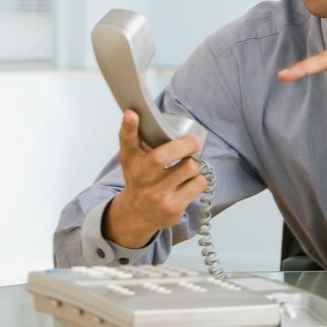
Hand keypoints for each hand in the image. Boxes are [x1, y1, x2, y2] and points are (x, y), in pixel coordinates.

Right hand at [103, 110, 206, 247]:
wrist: (138, 215)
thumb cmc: (141, 179)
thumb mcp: (133, 159)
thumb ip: (134, 137)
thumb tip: (135, 112)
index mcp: (132, 162)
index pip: (127, 142)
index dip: (129, 127)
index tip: (132, 113)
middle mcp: (141, 179)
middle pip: (161, 156)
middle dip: (184, 145)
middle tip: (194, 141)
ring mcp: (157, 195)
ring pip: (188, 168)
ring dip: (193, 164)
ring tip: (187, 167)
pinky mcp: (173, 208)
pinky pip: (198, 183)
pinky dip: (198, 180)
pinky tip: (188, 183)